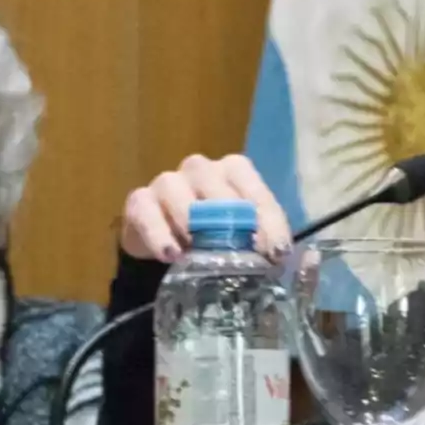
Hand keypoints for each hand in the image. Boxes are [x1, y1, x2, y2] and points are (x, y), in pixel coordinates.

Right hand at [120, 154, 290, 261]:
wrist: (167, 248)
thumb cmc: (215, 237)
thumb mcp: (245, 239)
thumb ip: (268, 241)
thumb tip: (284, 255)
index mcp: (234, 171)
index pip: (255, 192)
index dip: (269, 223)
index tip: (278, 254)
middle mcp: (201, 169)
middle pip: (216, 185)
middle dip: (231, 221)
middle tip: (241, 254)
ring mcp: (168, 182)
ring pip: (178, 192)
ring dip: (191, 221)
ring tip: (198, 251)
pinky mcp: (140, 202)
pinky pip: (147, 214)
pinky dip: (159, 235)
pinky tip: (171, 255)